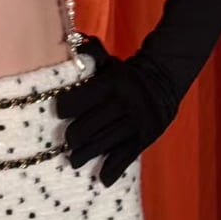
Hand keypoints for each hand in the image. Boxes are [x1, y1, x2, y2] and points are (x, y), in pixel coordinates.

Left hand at [55, 35, 177, 187]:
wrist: (162, 82)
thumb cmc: (125, 74)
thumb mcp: (109, 61)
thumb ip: (90, 53)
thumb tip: (71, 40)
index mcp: (111, 83)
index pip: (80, 98)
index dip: (65, 107)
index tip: (58, 112)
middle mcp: (122, 104)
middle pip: (87, 127)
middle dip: (72, 137)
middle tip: (65, 141)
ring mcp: (134, 123)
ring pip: (102, 145)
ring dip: (84, 156)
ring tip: (74, 160)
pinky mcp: (144, 139)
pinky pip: (124, 158)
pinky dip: (111, 171)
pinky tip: (101, 179)